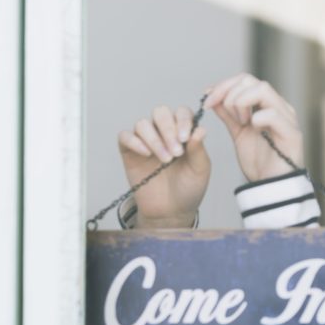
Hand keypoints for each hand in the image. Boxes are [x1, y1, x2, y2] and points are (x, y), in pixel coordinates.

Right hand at [117, 105, 210, 227]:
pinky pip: (125, 136)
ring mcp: (146, 141)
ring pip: (143, 123)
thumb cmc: (188, 188)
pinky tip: (146, 154)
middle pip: (160, 113)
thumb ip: (199, 149)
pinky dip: (134, 141)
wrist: (172, 211)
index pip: (181, 113)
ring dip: (154, 139)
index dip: (183, 121)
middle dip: (168, 129)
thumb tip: (200, 128)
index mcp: (183, 132)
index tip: (185, 139)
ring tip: (166, 160)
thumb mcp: (200, 169)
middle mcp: (164, 132)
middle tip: (176, 152)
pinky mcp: (129, 152)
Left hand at [204, 73, 303, 181]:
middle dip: (229, 94)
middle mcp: (280, 107)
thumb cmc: (259, 163)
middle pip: (251, 80)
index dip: (223, 86)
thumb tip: (210, 93)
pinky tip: (252, 129)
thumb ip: (227, 113)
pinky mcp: (292, 134)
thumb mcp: (238, 133)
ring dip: (242, 103)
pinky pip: (273, 114)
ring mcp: (288, 118)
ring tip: (241, 123)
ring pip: (262, 90)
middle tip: (223, 113)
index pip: (245, 80)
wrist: (272, 188)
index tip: (206, 101)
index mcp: (267, 105)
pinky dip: (257, 118)